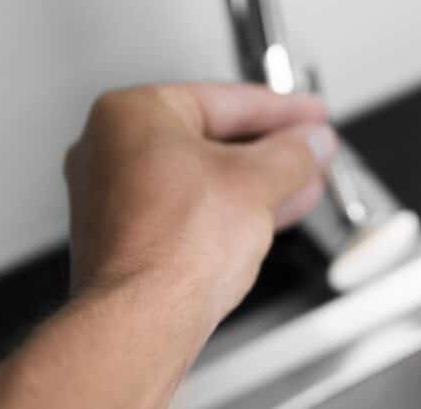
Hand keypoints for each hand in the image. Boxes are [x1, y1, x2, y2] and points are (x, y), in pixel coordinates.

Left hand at [63, 83, 336, 328]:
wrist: (144, 320)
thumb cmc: (172, 246)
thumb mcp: (258, 181)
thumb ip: (293, 153)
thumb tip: (310, 143)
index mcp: (130, 115)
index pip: (223, 99)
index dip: (280, 108)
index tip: (307, 114)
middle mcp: (110, 151)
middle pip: (211, 137)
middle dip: (271, 147)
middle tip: (310, 146)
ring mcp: (113, 198)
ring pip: (202, 176)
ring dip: (257, 180)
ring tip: (301, 181)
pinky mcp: (125, 239)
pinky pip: (189, 209)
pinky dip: (230, 207)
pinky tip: (269, 212)